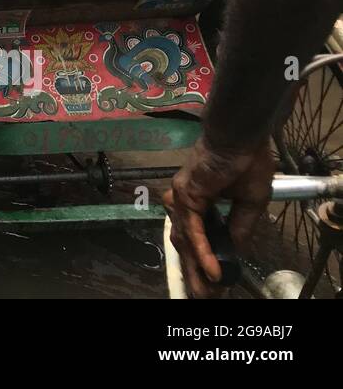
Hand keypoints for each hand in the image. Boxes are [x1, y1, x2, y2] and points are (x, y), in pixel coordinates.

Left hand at [163, 136, 274, 297]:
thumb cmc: (246, 163)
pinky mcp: (188, 197)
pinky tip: (213, 269)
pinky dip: (204, 251)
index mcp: (198, 201)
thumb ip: (239, 227)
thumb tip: (235, 249)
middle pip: (186, 243)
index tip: (213, 282)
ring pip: (188, 241)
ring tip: (208, 291)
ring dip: (198, 268)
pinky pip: (194, 230)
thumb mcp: (250, 202)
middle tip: (205, 295)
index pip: (194, 237)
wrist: (239, 138)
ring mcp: (182, 198)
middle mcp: (184, 201)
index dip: (203, 260)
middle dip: (195, 272)